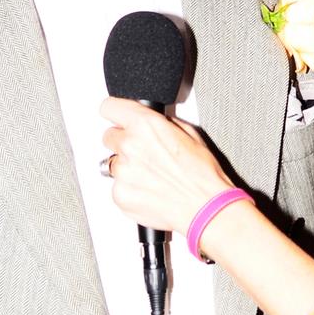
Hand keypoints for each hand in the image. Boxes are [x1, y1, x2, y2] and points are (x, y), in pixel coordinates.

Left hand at [101, 99, 227, 237]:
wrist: (205, 207)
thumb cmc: (202, 174)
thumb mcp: (190, 134)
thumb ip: (162, 123)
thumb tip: (154, 122)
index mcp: (145, 125)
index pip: (110, 107)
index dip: (115, 113)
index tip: (118, 119)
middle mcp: (130, 146)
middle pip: (109, 136)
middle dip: (123, 143)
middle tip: (143, 154)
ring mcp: (122, 172)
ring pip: (112, 163)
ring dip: (126, 168)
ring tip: (151, 176)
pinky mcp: (119, 194)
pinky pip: (117, 187)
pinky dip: (129, 189)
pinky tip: (149, 190)